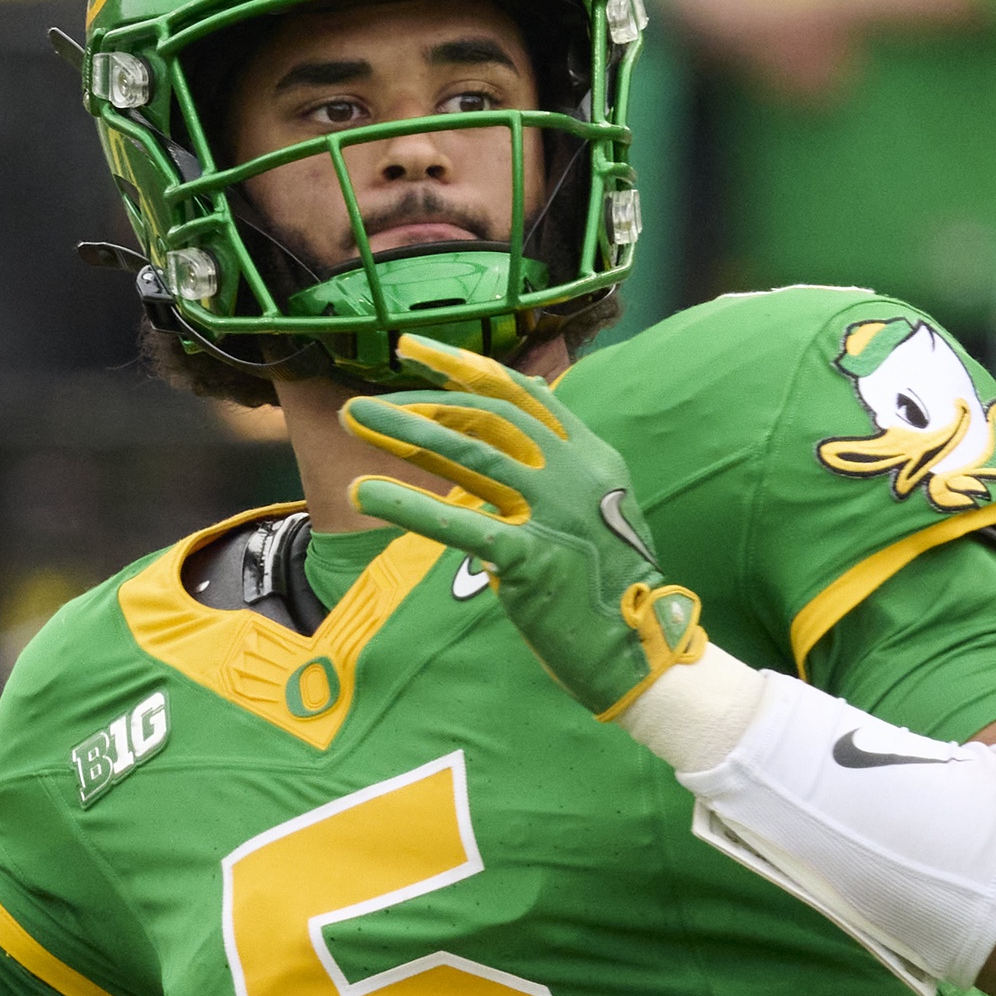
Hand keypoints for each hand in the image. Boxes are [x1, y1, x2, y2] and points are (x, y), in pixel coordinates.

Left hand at [340, 333, 709, 719]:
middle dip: (420, 403)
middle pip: (485, 418)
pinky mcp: (530, 559)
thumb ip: (559, 460)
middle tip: (364, 402)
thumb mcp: (599, 503)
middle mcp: (572, 472)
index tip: (412, 350)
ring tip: (355, 420)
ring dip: (405, 433)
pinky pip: (459, 526)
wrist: (640, 645)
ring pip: (469, 456)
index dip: (461, 367)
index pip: (517, 394)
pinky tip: (365, 492)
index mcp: (588, 454)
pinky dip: (408, 507)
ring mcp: (553, 513)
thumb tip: (514, 411)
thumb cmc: (611, 581)